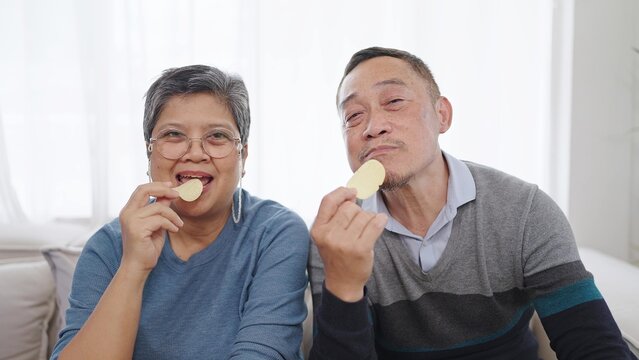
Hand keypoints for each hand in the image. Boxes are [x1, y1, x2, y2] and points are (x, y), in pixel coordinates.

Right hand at [118, 182, 182, 278]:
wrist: (138, 266)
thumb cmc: (147, 247)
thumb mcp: (156, 224)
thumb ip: (159, 209)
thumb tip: (168, 195)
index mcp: (129, 210)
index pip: (141, 189)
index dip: (157, 185)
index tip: (172, 186)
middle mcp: (126, 213)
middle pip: (144, 190)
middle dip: (163, 190)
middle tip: (177, 195)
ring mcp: (130, 220)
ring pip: (157, 207)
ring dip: (172, 215)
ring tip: (178, 224)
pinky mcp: (136, 228)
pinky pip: (160, 219)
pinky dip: (170, 224)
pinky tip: (174, 230)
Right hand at [311, 187, 386, 301]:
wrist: (342, 282)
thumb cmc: (337, 255)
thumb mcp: (326, 235)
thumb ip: (334, 214)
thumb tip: (351, 192)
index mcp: (318, 229)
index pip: (328, 201)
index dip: (342, 192)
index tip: (353, 192)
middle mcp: (329, 235)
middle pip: (349, 207)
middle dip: (357, 211)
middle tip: (358, 224)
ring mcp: (344, 243)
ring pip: (364, 215)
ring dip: (369, 219)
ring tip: (366, 230)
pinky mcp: (360, 249)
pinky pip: (375, 224)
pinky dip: (380, 220)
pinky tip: (380, 222)